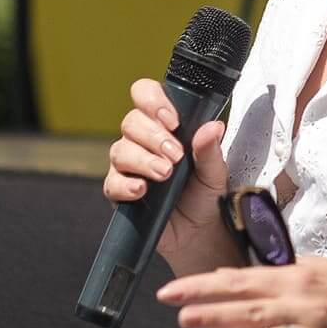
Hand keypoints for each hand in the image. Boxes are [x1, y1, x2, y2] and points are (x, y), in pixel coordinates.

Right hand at [104, 78, 230, 264]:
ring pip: (120, 150)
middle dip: (154, 137)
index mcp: (164, 125)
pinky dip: (126, 184)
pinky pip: (111, 182)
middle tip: (176, 155)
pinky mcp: (120, 192)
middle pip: (131, 122)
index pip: (145, 95)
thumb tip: (213, 126)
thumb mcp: (215, 171)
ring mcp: (128, 166)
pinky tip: (142, 190)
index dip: (153, 101)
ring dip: (144, 160)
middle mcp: (142, 141)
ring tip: (165, 174)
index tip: (172, 120)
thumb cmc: (205, 194)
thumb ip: (210, 149)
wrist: (200, 232)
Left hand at [156, 259, 326, 327]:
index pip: (241, 281)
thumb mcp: (314, 268)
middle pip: (252, 310)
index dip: (204, 287)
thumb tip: (230, 276)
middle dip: (214, 313)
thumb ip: (274, 273)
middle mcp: (303, 305)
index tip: (174, 292)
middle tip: (181, 317)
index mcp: (296, 278)